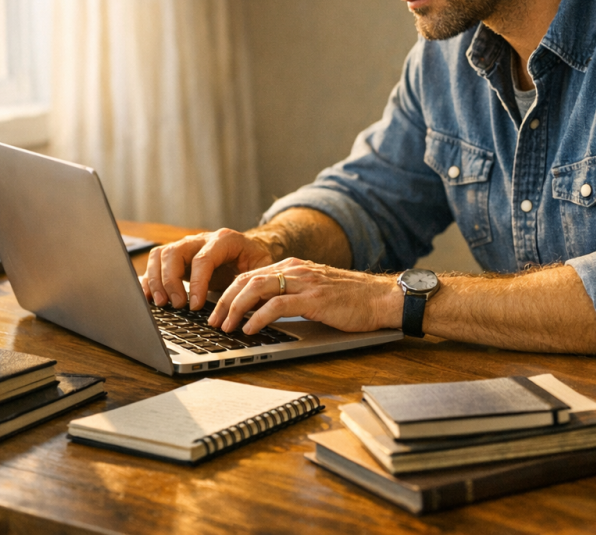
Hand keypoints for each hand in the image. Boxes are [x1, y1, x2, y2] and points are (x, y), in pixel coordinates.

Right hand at [139, 228, 278, 309]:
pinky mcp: (176, 257)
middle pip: (174, 253)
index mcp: (224, 240)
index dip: (197, 283)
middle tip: (177, 305)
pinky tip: (150, 298)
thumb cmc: (255, 260)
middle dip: (171, 281)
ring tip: (162, 304)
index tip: (196, 306)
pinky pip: (155, 262)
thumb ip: (253, 281)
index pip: (203, 259)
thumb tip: (244, 305)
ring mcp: (186, 246)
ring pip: (160, 255)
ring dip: (156, 280)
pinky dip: (149, 279)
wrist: (249, 249)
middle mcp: (201, 239)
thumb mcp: (262, 267)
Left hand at [206, 258, 402, 334]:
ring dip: (235, 309)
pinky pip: (276, 305)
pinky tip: (250, 329)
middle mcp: (295, 270)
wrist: (381, 298)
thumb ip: (292, 294)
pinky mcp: (313, 299)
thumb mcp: (315, 291)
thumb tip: (264, 312)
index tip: (217, 311)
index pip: (250, 274)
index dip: (229, 293)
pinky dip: (258, 317)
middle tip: (214, 321)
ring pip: (256, 288)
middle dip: (224, 301)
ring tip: (226, 327)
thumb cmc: (352, 299)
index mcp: (294, 266)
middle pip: (246, 279)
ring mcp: (304, 282)